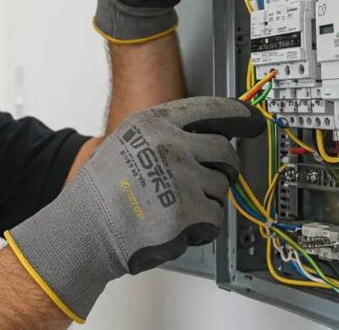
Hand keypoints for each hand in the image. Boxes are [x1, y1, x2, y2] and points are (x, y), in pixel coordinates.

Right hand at [4, 97, 264, 321]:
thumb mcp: (127, 143)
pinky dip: (203, 228)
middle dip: (226, 168)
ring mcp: (181, 177)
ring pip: (222, 187)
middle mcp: (170, 144)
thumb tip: (206, 140)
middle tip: (212, 180)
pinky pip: (217, 218)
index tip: (253, 120)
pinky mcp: (188, 211)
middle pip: (225, 151)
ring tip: (174, 209)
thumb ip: (164, 136)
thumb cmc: (101, 193)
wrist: (85, 229)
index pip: (209, 109)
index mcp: (154, 123)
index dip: (238, 115)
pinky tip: (177, 227)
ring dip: (207, 202)